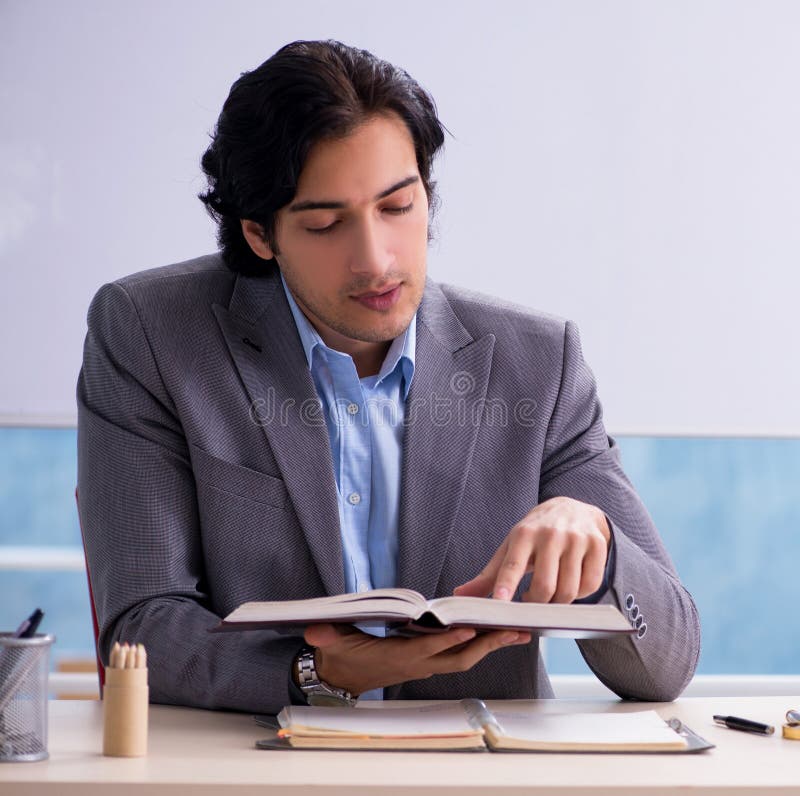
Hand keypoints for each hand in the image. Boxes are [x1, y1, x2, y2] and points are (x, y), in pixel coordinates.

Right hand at [304, 623, 530, 695]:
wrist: (341, 678)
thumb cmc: (341, 656)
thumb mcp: (332, 643)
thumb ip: (327, 636)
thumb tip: (317, 629)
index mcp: (396, 658)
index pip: (426, 650)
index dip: (446, 641)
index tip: (468, 630)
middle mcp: (417, 664)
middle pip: (458, 658)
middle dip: (486, 645)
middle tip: (513, 630)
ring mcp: (425, 664)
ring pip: (465, 659)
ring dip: (492, 646)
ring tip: (518, 631)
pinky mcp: (429, 661)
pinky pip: (461, 654)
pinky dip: (481, 645)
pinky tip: (497, 633)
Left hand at [453, 496, 610, 603]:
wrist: (572, 508)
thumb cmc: (535, 533)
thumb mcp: (510, 547)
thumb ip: (488, 575)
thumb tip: (459, 595)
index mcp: (524, 533)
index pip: (512, 564)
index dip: (506, 584)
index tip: (500, 602)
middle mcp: (550, 534)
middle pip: (544, 586)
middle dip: (536, 604)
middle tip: (531, 603)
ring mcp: (576, 538)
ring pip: (568, 590)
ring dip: (557, 603)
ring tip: (549, 595)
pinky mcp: (598, 545)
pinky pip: (589, 586)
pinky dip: (579, 595)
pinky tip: (570, 584)